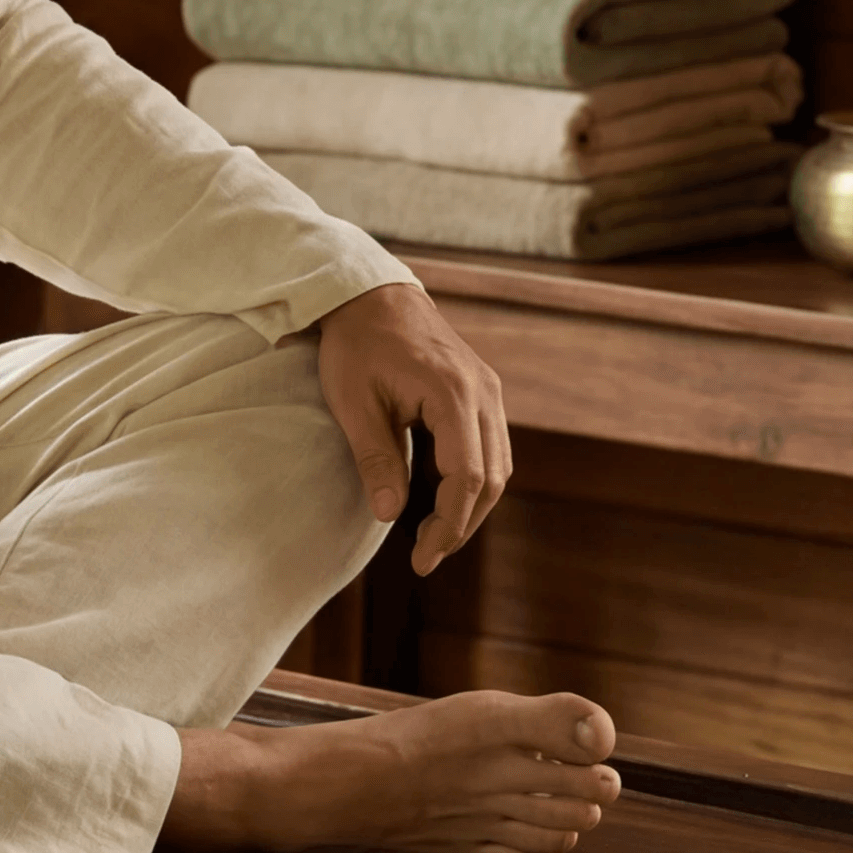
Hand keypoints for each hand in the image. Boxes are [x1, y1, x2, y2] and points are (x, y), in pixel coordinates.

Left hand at [314, 284, 510, 573]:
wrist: (371, 295)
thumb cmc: (356, 344)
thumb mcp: (353, 403)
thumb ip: (375, 459)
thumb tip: (389, 516)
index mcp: (452, 393)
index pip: (466, 477)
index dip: (449, 524)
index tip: (422, 558)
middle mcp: (483, 392)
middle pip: (492, 478)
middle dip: (462, 523)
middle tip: (426, 555)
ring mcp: (489, 389)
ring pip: (498, 465)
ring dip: (472, 505)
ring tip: (435, 535)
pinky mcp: (483, 391)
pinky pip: (492, 446)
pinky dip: (475, 479)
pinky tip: (445, 500)